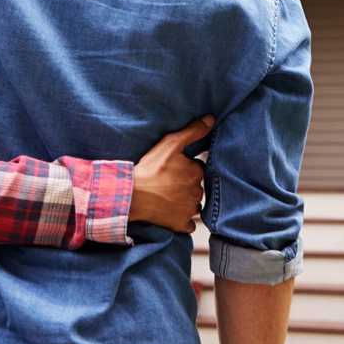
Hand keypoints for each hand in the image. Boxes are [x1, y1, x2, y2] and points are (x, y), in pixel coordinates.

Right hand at [130, 115, 213, 232]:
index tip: (174, 168)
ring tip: (169, 196)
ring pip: (194, 204)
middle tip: (169, 182)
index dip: (187, 167)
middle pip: (196, 186)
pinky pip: (188, 223)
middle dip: (187, 184)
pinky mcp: (181, 224)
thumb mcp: (170, 143)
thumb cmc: (150, 169)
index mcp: (197, 173)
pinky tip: (172, 212)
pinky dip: (183, 219)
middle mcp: (197, 192)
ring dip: (186, 201)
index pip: (198, 169)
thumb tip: (211, 119)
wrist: (132, 195)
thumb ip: (193, 131)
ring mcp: (190, 210)